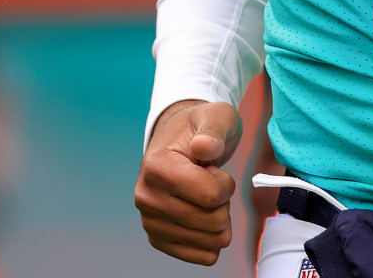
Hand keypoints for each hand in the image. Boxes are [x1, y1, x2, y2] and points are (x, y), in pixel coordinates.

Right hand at [133, 99, 241, 265]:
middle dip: (224, 203)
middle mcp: (146, 197)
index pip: (211, 195)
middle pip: (213, 221)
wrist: (179, 142)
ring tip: (204, 197)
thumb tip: (203, 147)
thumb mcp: (215, 116)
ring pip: (210, 242)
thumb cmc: (199, 130)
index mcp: (157, 167)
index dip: (225, 183)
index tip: (214, 169)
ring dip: (218, 219)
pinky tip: (204, 218)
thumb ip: (213, 130)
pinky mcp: (158, 239)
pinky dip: (211, 240)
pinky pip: (201, 256)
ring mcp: (150, 221)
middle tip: (210, 183)